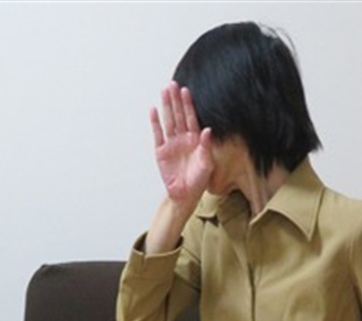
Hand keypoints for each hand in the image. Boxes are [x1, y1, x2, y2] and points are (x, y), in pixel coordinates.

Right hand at [150, 82, 213, 206]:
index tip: (185, 91)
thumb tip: (208, 130)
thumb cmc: (199, 181)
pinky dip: (155, 122)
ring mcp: (171, 144)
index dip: (188, 105)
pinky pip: (158, 134)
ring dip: (166, 106)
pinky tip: (154, 110)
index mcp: (195, 140)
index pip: (191, 118)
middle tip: (172, 84)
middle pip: (178, 115)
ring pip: (168, 121)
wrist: (185, 195)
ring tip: (164, 91)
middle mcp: (183, 139)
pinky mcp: (161, 151)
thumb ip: (206, 147)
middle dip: (175, 100)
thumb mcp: (207, 164)